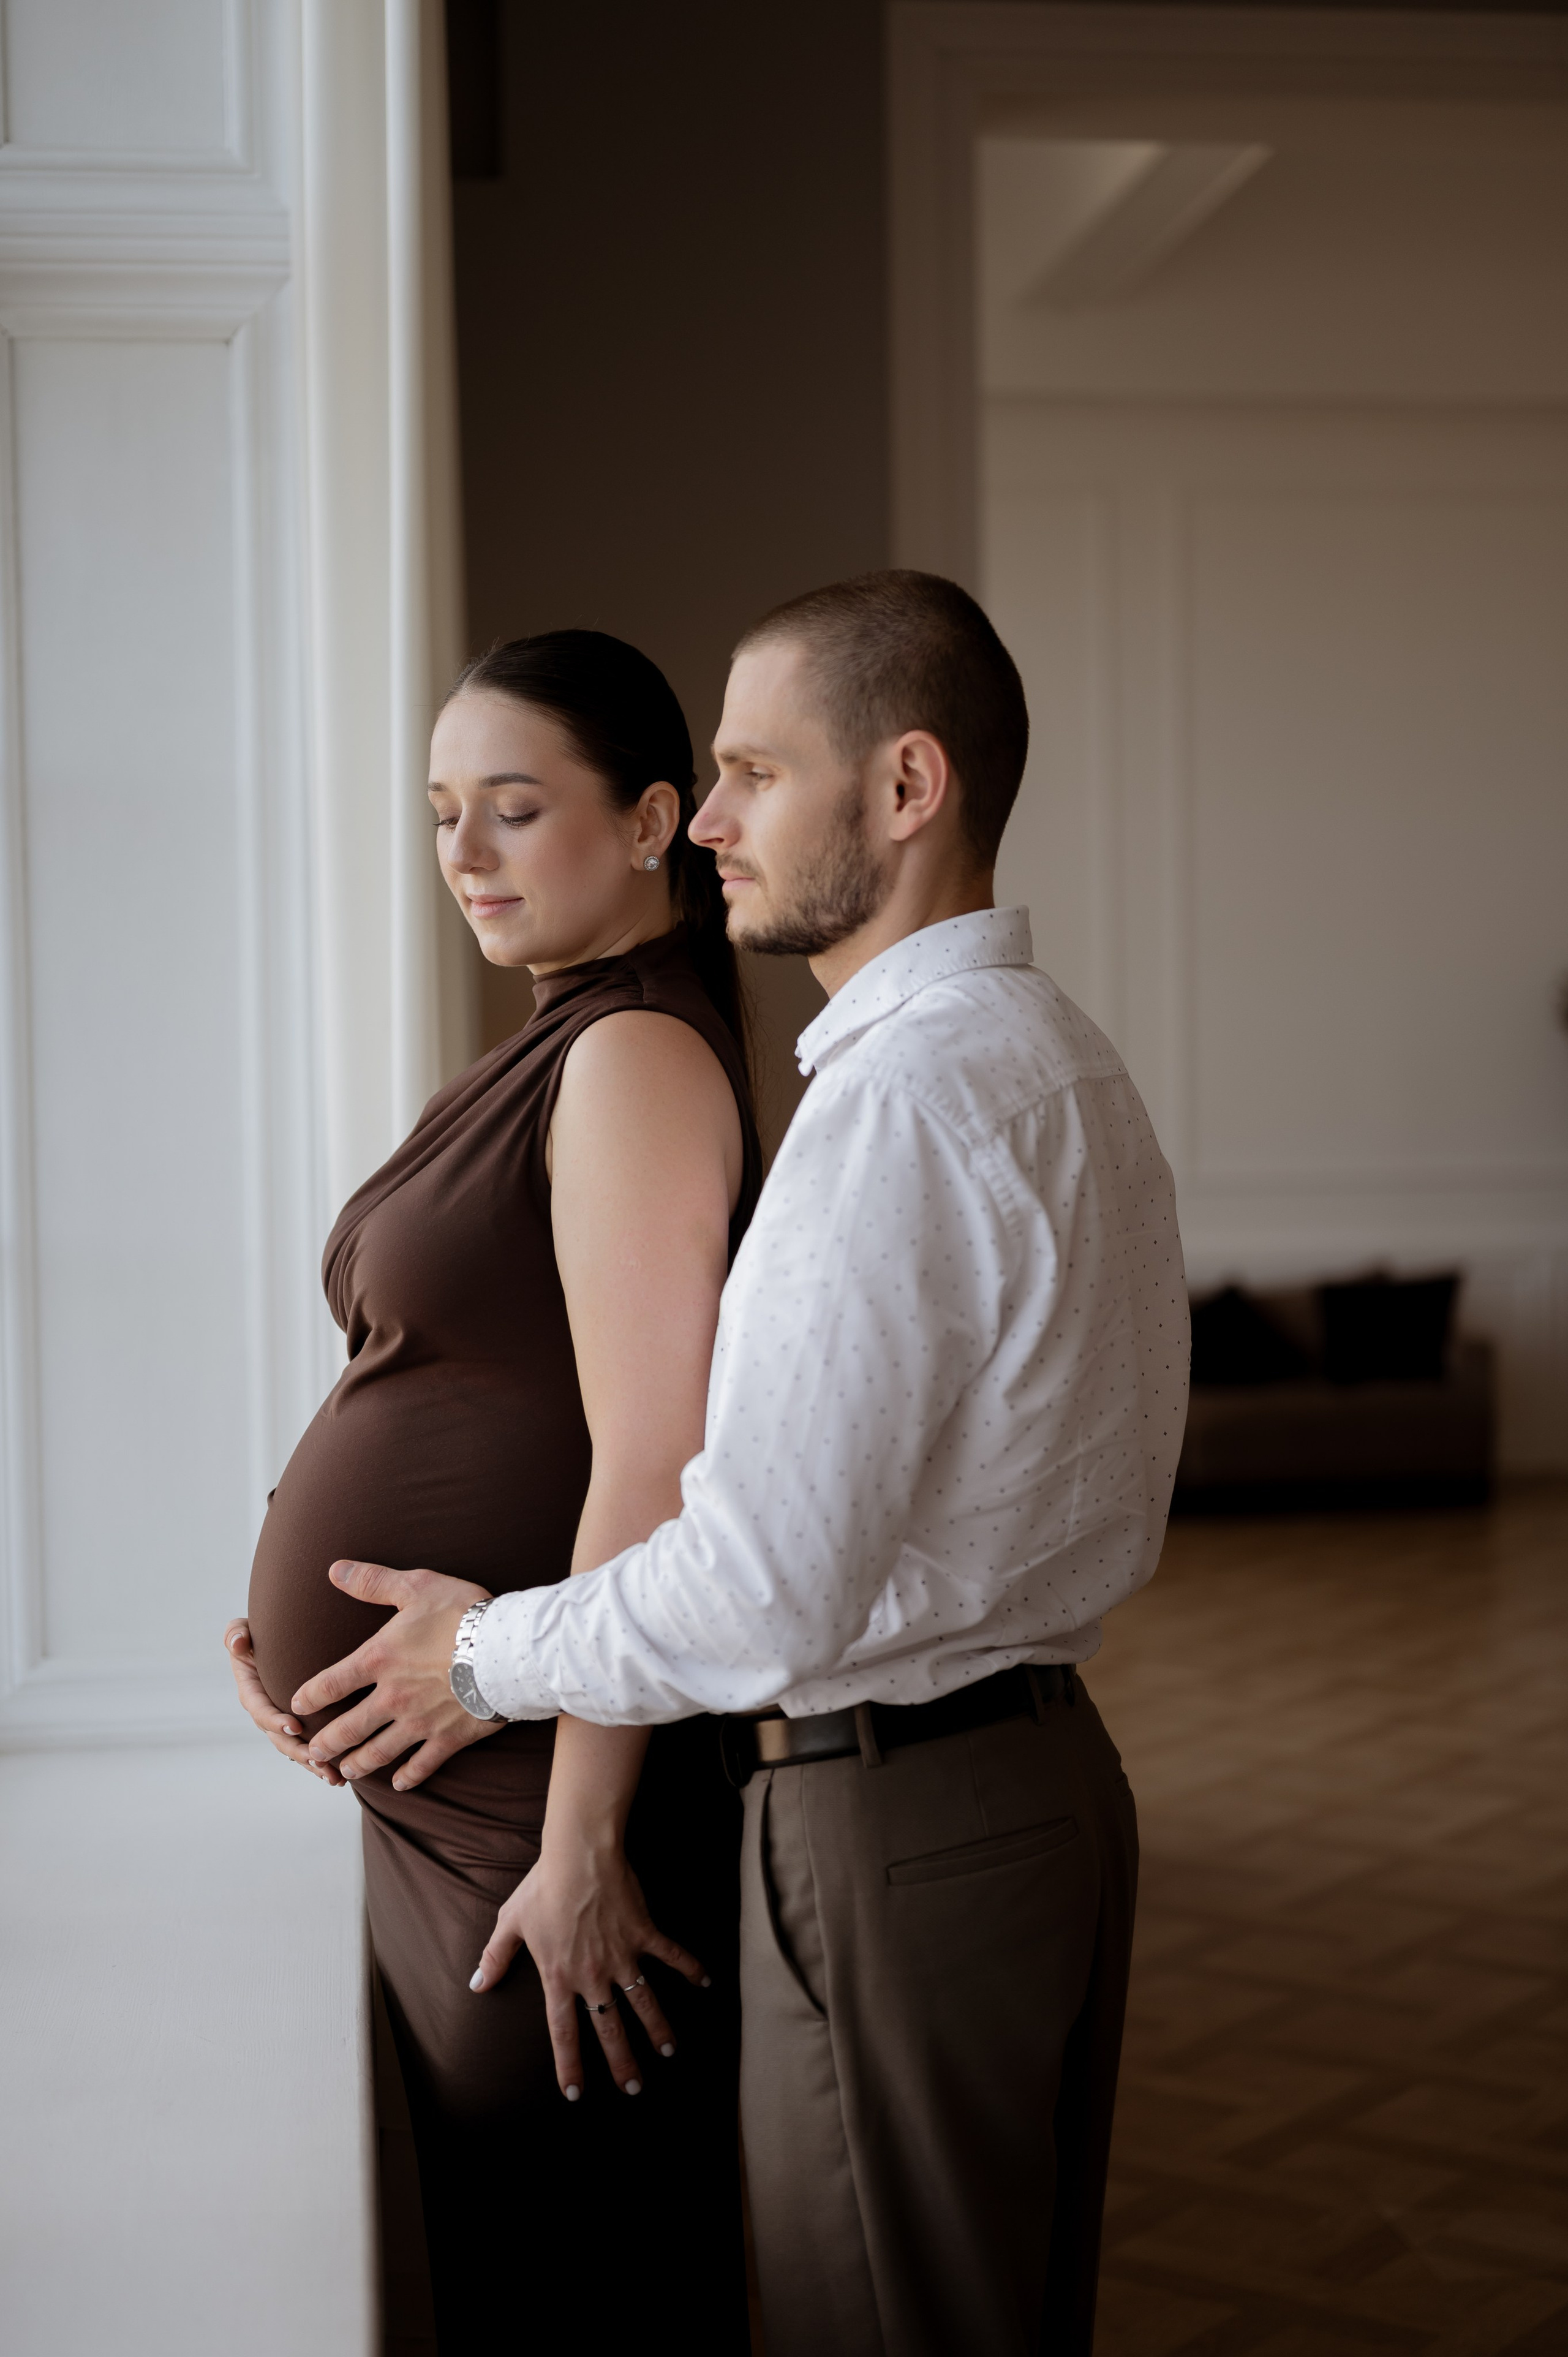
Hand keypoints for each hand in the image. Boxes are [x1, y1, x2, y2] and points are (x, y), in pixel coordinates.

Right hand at [223, 1619, 344, 1784]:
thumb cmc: (259, 1634)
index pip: (260, 1710)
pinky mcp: (299, 1729)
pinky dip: (321, 1765)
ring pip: (295, 1750)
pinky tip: (340, 1777)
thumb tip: (239, 1645)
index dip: (275, 1721)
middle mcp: (265, 1712)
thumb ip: (236, 1634)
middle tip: (319, 1761)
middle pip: (280, 1739)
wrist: (279, 1641)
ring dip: (313, 1765)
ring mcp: (281, 1723)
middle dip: (299, 1752)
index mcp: (251, 1692)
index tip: (295, 1727)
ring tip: (333, 1776)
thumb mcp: (242, 1630)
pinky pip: (308, 1750)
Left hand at [292, 1562, 501, 1789]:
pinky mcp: (448, 1738)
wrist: (506, 1650)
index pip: (331, 1683)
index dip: (310, 1696)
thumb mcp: (416, 1586)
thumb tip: (334, 1569)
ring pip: (379, 1752)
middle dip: (326, 1743)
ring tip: (345, 1771)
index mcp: (379, 1660)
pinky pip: (423, 1764)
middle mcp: (392, 1697)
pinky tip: (399, 1785)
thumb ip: (373, 1582)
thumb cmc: (462, 1613)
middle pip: (348, 1727)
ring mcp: (419, 1722)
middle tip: (312, 1754)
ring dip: (359, 1763)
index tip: (297, 1705)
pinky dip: (409, 1776)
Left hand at [471, 1838, 708, 2099]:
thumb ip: (495, 1957)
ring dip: (658, 2028)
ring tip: (670, 2051)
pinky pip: (671, 1955)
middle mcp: (592, 1974)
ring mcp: (621, 1955)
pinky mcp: (643, 1933)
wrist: (579, 1855)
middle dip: (622, 2062)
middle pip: (609, 2027)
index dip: (569, 2064)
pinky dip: (690, 1968)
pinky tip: (706, 1982)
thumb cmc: (542, 1886)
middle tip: (634, 2089)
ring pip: (644, 2002)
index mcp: (559, 1976)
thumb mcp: (512, 1922)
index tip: (576, 2094)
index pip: (563, 2032)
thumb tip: (477, 1985)